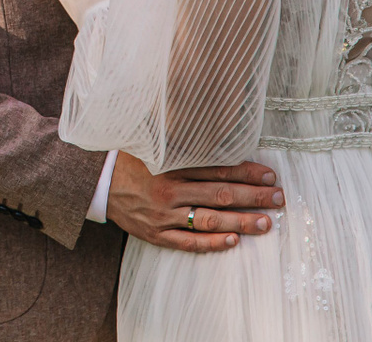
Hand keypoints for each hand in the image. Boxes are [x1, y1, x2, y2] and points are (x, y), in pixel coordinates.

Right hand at [106, 152, 283, 251]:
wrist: (93, 180)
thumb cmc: (126, 157)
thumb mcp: (150, 141)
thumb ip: (180, 140)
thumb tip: (212, 129)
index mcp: (170, 165)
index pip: (216, 170)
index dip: (245, 173)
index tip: (269, 175)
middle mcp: (169, 190)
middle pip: (219, 195)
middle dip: (253, 198)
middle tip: (278, 199)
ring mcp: (162, 215)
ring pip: (208, 220)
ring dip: (240, 222)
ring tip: (265, 223)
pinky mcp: (155, 234)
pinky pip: (188, 242)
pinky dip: (211, 242)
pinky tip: (233, 241)